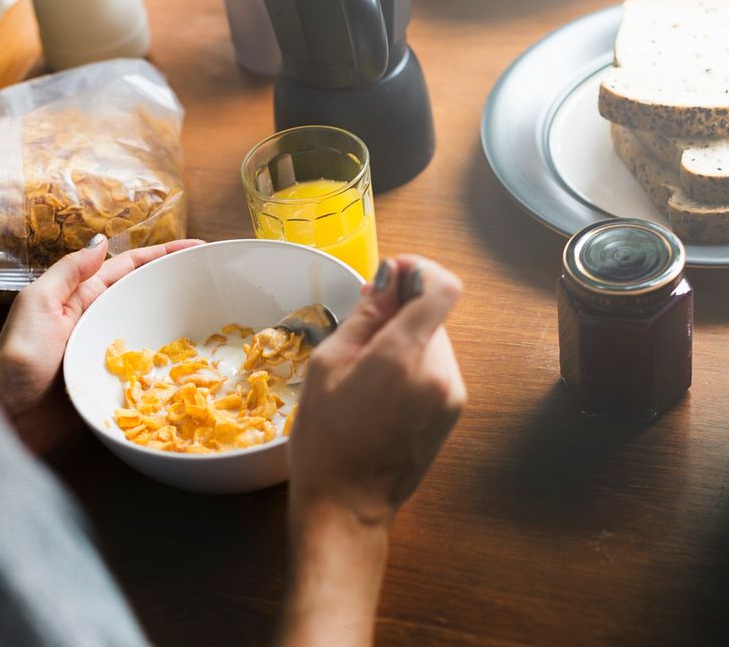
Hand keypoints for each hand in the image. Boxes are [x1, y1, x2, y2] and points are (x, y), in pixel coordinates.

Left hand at [0, 236, 203, 453]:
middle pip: (145, 295)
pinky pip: (146, 368)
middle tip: (216, 280)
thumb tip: (102, 242)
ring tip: (217, 317)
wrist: (6, 416)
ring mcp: (107, 353)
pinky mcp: (113, 384)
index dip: (163, 254)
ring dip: (180, 324)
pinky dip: (169, 364)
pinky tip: (193, 363)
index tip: (198, 246)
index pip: (129, 266)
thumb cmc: (16, 359)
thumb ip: (68, 273)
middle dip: (178, 284)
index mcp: (81, 297)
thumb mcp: (37, 304)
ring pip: (150, 331)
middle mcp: (98, 321)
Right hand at [290, 255, 465, 523]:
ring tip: (364, 370)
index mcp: (405, 357)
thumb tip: (388, 277)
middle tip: (358, 332)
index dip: (419, 271)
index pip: (442, 288)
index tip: (389, 278)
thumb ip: (364, 316)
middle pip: (434, 314)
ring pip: (434, 340)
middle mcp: (440, 373)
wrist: (347, 507)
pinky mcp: (453, 412)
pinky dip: (413, 364)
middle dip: (401, 311)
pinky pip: (436, 368)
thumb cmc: (324, 440)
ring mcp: (452, 395)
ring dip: (405, 339)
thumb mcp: (327, 367)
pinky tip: (380, 391)